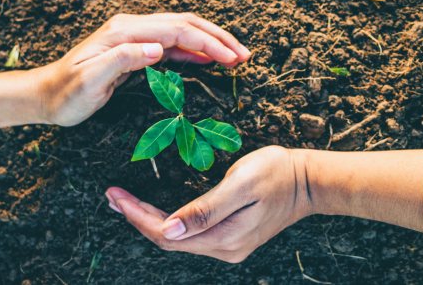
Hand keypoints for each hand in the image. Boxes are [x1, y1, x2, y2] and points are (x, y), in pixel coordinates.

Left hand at [30, 13, 251, 125]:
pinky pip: (171, 44)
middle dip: (217, 38)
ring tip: (235, 57)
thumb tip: (157, 49)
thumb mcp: (90, 81)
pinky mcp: (134, 48)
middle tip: (244, 56)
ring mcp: (133, 36)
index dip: (208, 42)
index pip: (177, 30)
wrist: (46, 96)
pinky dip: (193, 50)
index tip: (232, 58)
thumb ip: (123, 60)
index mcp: (124, 32)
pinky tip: (208, 59)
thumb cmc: (66, 94)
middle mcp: (131, 27)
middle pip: (185, 23)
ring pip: (181, 31)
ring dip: (209, 42)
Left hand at [105, 146, 316, 262]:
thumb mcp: (241, 184)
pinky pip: (190, 235)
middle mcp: (224, 248)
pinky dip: (167, 222)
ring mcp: (228, 245)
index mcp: (224, 237)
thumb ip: (205, 208)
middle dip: (136, 218)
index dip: (137, 216)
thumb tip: (170, 228)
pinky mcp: (231, 237)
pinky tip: (154, 211)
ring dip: (148, 220)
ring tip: (124, 202)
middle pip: (168, 239)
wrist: (310, 181)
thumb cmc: (277, 173)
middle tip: (112, 196)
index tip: (115, 196)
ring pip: (177, 239)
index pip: (167, 234)